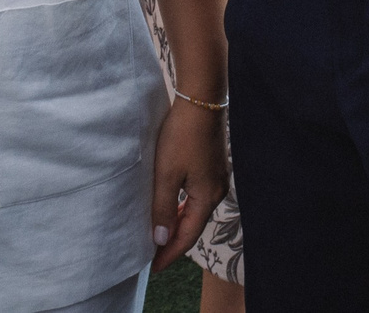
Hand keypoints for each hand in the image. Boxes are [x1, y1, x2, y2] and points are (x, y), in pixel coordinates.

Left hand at [149, 97, 229, 269]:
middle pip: (193, 226)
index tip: (152, 267)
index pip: (187, 236)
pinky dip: (182, 209)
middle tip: (152, 255)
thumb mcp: (166, 175)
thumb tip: (160, 240)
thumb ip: (162, 209)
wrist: (200, 101)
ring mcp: (217, 178)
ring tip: (158, 236)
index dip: (169, 253)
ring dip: (177, 225)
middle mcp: (217, 191)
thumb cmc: (182, 136)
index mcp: (207, 197)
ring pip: (195, 211)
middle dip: (173, 242)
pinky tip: (171, 208)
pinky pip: (196, 198)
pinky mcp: (212, 167)